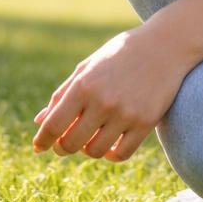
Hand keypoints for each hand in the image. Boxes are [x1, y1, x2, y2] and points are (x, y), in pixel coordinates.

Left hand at [31, 20, 195, 161]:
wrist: (164, 46)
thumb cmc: (119, 55)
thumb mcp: (87, 68)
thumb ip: (63, 95)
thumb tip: (39, 121)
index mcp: (83, 85)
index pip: (53, 124)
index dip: (42, 140)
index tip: (38, 147)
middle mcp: (103, 101)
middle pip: (71, 143)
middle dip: (62, 148)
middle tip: (63, 145)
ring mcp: (125, 113)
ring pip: (95, 152)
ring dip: (87, 150)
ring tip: (88, 140)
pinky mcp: (145, 123)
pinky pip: (121, 154)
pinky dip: (110, 155)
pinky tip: (108, 146)